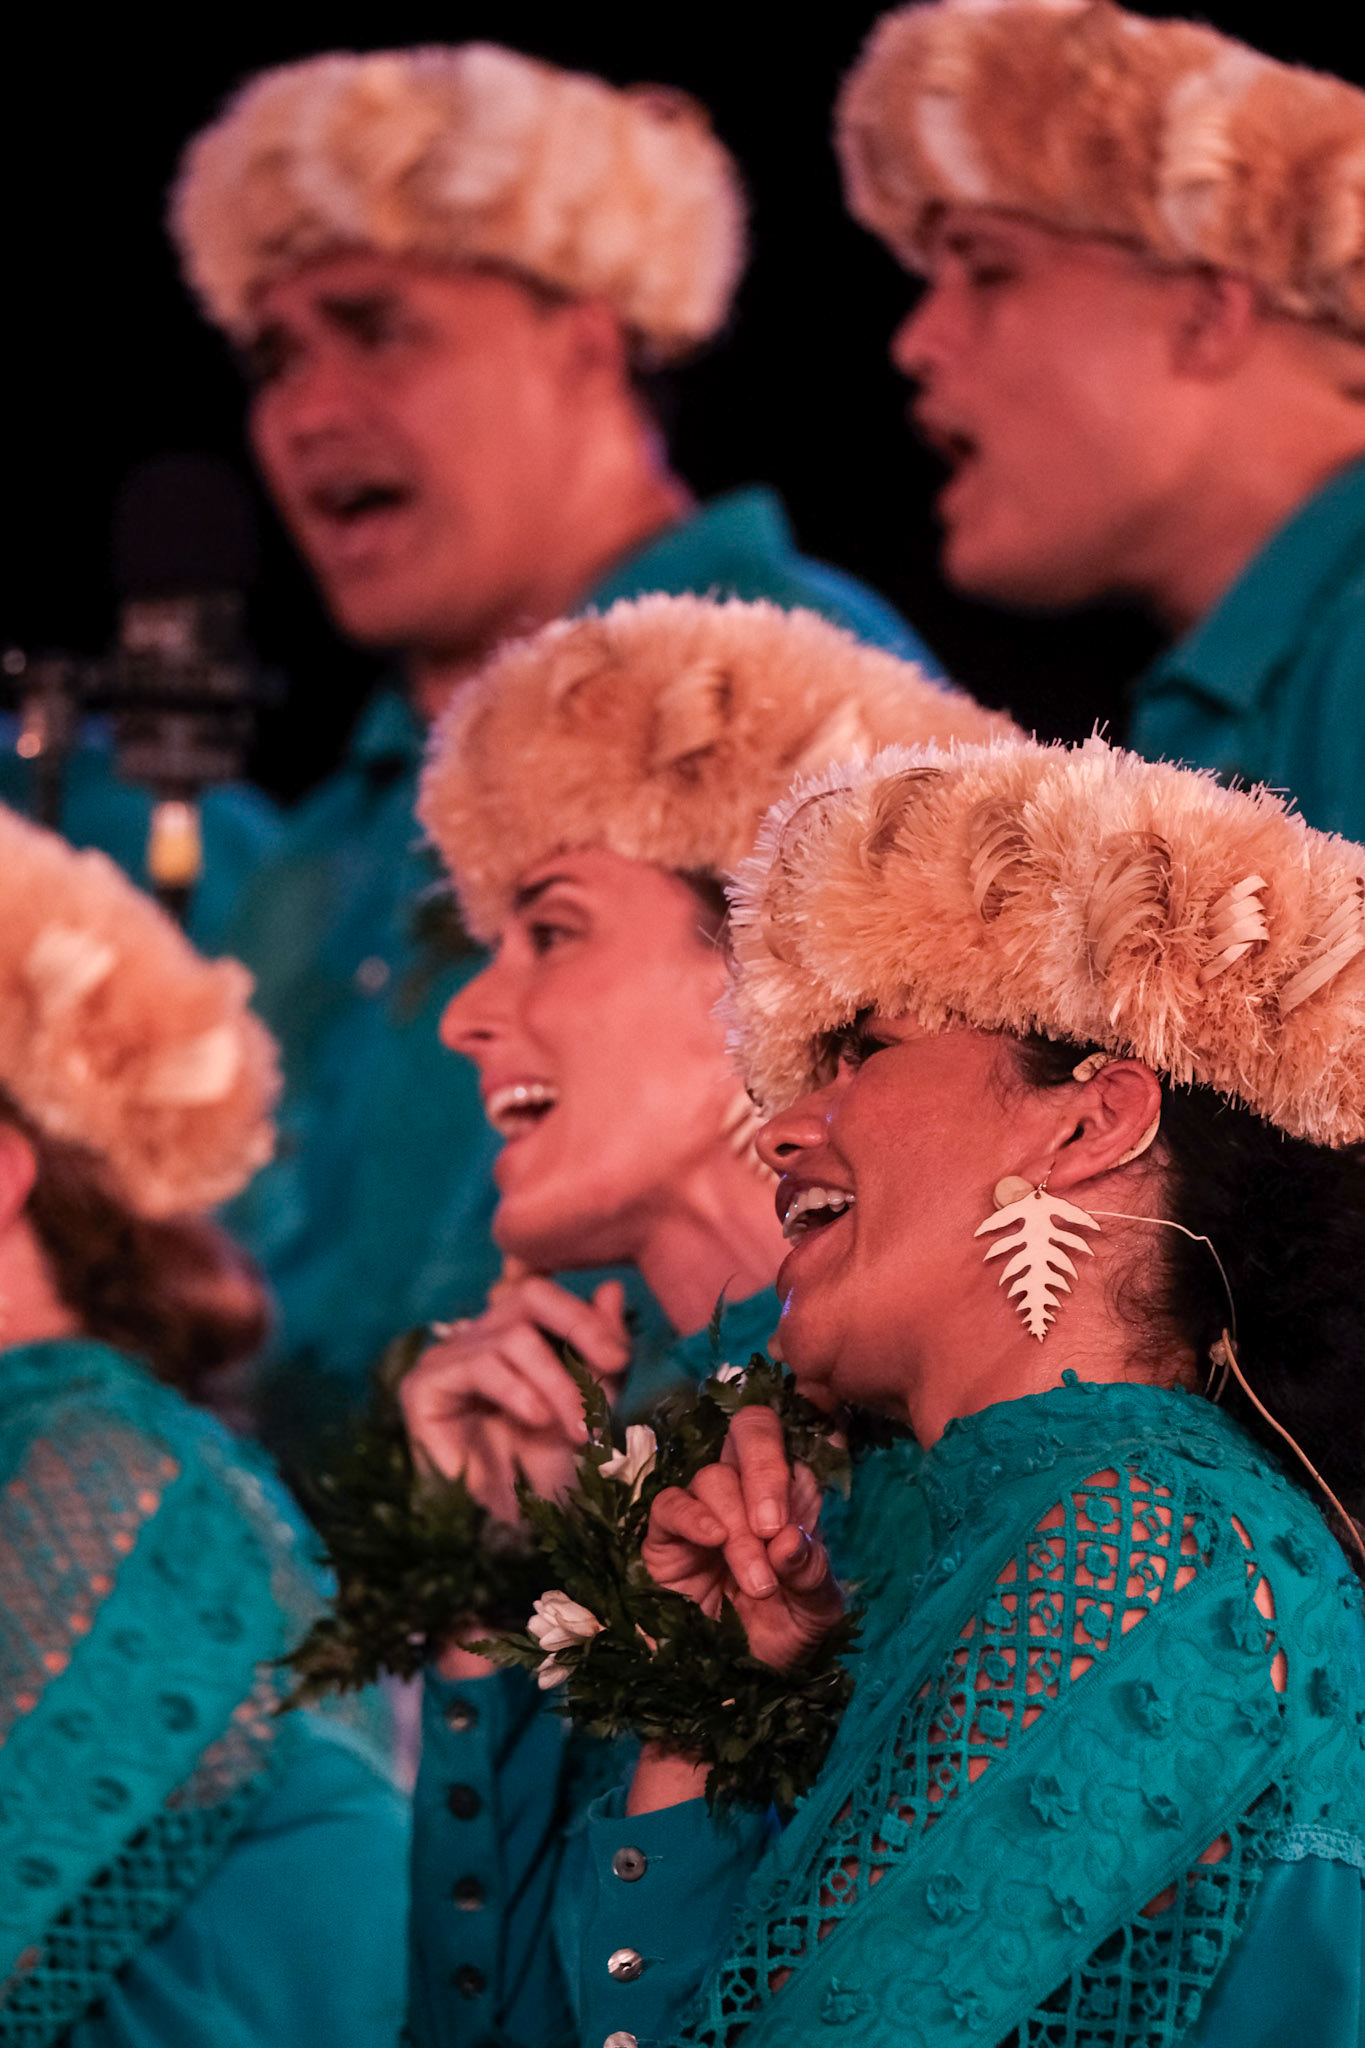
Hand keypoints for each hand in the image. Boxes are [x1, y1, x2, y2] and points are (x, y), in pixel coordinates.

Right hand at [399, 1275, 628, 1523]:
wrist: (510, 1532)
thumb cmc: (549, 1470)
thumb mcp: (589, 1404)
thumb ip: (600, 1350)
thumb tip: (613, 1290)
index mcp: (513, 1334)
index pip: (548, 1297)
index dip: (586, 1317)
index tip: (622, 1357)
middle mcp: (477, 1337)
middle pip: (528, 1296)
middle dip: (578, 1329)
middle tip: (613, 1369)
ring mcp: (446, 1358)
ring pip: (512, 1335)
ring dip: (558, 1381)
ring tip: (579, 1428)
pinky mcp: (422, 1386)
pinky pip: (478, 1365)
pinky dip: (517, 1389)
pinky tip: (537, 1419)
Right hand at [642, 1405, 843, 1669]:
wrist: (736, 1692)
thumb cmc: (780, 1643)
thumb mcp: (815, 1616)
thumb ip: (812, 1574)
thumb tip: (792, 1539)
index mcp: (789, 1504)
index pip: (794, 1455)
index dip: (796, 1482)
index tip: (796, 1534)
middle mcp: (747, 1497)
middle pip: (750, 1434)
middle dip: (766, 1468)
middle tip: (774, 1528)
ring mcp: (703, 1513)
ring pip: (714, 1478)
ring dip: (737, 1526)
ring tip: (755, 1582)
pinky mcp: (665, 1539)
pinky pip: (668, 1504)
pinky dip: (690, 1514)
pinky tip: (711, 1539)